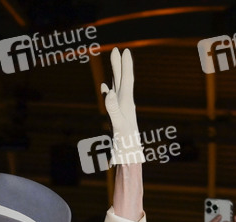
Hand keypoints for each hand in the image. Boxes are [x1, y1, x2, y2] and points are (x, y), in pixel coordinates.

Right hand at [101, 48, 143, 164]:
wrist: (129, 158)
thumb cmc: (125, 145)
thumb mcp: (119, 126)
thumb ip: (113, 109)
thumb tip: (108, 92)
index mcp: (126, 104)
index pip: (127, 80)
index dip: (126, 65)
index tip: (125, 50)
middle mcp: (125, 104)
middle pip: (123, 80)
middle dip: (120, 65)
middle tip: (117, 49)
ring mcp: (121, 110)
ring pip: (117, 87)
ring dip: (115, 74)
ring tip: (114, 62)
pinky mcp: (117, 117)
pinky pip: (111, 100)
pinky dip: (108, 91)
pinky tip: (105, 88)